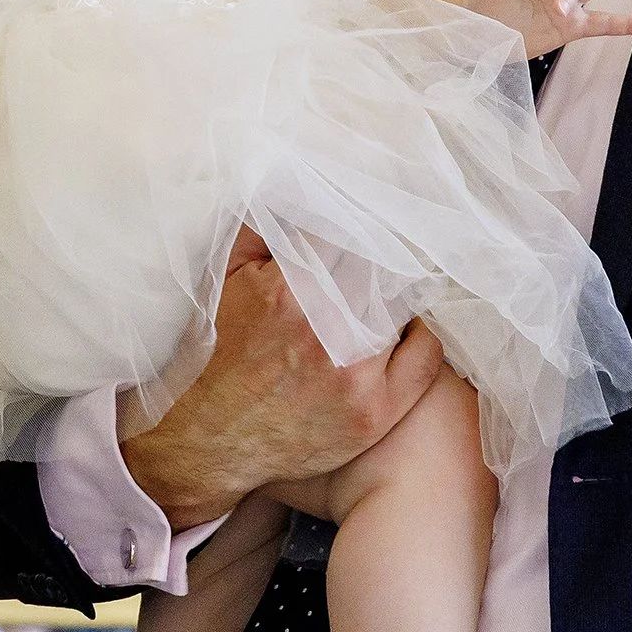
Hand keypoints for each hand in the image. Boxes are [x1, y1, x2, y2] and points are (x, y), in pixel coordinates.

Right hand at [124, 233, 447, 527]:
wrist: (205, 444)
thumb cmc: (213, 356)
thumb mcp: (223, 279)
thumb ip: (262, 228)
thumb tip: (297, 186)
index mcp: (290, 292)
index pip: (352, 234)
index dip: (359, 223)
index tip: (362, 219)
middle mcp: (329, 333)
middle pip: (383, 269)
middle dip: (377, 260)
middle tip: (370, 260)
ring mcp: (357, 377)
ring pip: (404, 306)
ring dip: (394, 296)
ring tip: (379, 293)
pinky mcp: (376, 412)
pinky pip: (426, 354)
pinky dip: (418, 333)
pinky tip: (400, 328)